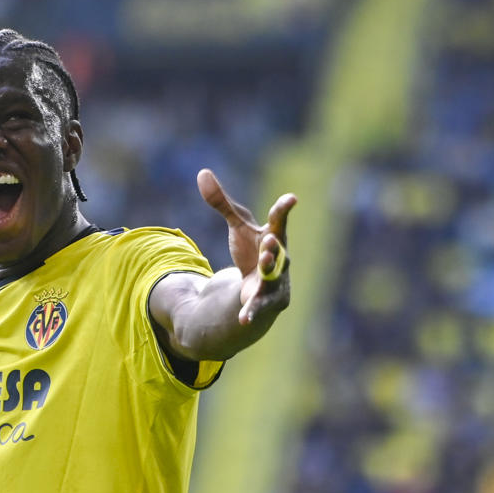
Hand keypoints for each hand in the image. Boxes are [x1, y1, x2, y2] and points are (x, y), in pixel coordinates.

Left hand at [197, 168, 295, 324]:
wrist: (258, 284)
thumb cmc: (252, 249)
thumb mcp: (236, 226)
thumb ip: (221, 202)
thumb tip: (202, 172)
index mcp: (273, 236)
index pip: (279, 221)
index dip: (284, 209)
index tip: (291, 198)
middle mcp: (279, 258)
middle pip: (279, 251)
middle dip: (274, 246)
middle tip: (270, 239)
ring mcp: (275, 281)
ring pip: (273, 276)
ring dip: (269, 270)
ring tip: (262, 262)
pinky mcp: (266, 301)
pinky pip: (258, 306)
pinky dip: (251, 312)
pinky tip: (243, 319)